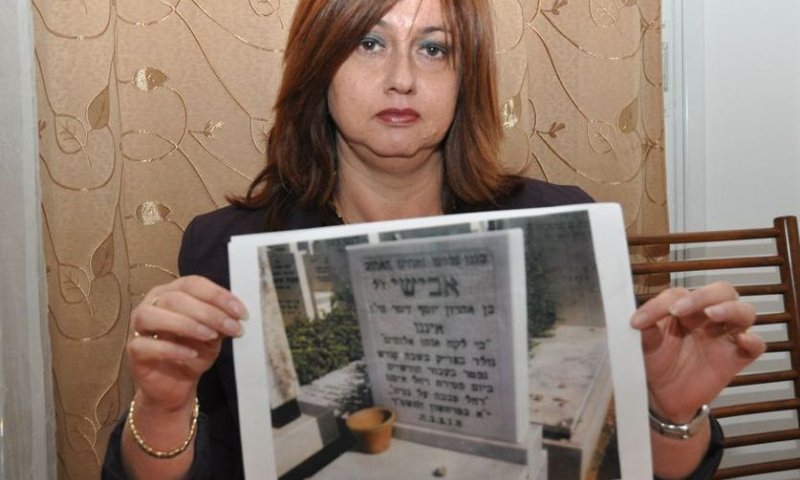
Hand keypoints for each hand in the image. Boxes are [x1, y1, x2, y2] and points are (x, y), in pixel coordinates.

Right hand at [127, 276, 248, 412]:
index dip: (217, 295)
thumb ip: (221, 321)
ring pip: (154, 315)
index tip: (240, 312)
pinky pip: (147, 345)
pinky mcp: (134, 350)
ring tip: (210, 336)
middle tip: (231, 327)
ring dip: (186, 324)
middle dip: (208, 312)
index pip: (193, 284)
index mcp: (173, 292)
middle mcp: (152, 303)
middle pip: (175, 298)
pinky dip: (171, 349)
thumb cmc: (193, 352)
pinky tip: (191, 354)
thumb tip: (236, 315)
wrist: (177, 384)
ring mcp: (138, 327)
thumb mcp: (214, 335)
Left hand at [631, 281, 765, 421]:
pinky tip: (742, 340)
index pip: (679, 294)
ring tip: (711, 314)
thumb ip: (645, 331)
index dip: (659, 304)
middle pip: (721, 292)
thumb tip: (638, 322)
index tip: (638, 322)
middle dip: (703, 296)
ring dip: (730, 309)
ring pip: (744, 311)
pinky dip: (753, 340)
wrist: (663, 396)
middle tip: (679, 309)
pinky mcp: (736, 358)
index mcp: (684, 308)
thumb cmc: (656, 362)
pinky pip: (756, 345)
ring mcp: (724, 337)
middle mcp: (707, 318)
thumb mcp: (644, 345)